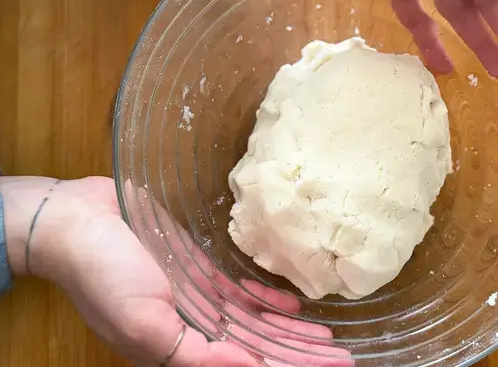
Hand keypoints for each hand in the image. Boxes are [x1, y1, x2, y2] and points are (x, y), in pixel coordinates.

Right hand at [1, 176, 350, 365]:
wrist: (76, 221)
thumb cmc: (104, 274)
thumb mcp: (146, 325)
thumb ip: (199, 355)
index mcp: (181, 350)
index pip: (249, 365)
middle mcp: (194, 329)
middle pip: (259, 348)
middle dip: (301, 355)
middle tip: (343, 357)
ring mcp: (198, 299)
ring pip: (255, 323)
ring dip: (291, 332)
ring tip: (328, 337)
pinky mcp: (199, 270)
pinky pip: (241, 292)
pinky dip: (268, 300)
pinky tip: (295, 307)